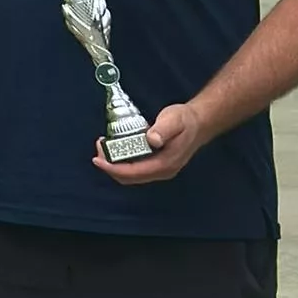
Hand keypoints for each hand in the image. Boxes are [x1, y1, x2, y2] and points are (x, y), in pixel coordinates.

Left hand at [94, 95, 210, 185]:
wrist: (199, 123)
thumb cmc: (185, 120)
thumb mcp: (174, 120)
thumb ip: (163, 129)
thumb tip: (151, 139)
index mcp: (165, 163)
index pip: (134, 172)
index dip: (113, 168)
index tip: (98, 159)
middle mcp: (162, 171)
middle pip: (130, 177)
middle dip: (110, 167)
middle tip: (98, 149)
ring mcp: (160, 169)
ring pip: (132, 175)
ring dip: (115, 165)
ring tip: (104, 147)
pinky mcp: (157, 164)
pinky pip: (136, 169)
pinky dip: (123, 162)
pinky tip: (116, 148)